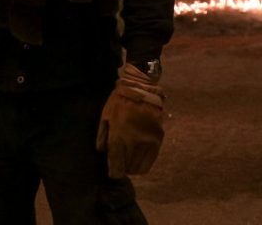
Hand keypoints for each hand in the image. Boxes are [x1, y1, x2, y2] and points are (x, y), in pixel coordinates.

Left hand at [95, 63, 164, 177]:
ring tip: (130, 159)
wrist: (141, 88)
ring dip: (134, 166)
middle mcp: (134, 144)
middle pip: (129, 169)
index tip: (113, 171)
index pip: (117, 167)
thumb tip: (103, 152)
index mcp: (119, 139)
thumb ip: (102, 137)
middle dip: (123, 168)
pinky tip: (139, 155)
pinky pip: (151, 159)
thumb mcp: (105, 116)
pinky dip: (144, 161)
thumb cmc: (119, 101)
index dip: (114, 172)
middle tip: (120, 162)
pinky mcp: (158, 139)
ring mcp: (148, 142)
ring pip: (141, 167)